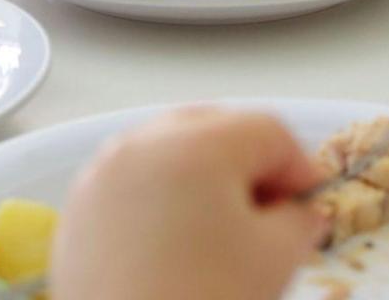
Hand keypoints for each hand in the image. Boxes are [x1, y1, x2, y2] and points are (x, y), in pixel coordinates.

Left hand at [52, 108, 326, 299]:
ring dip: (204, 178)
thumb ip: (300, 220)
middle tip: (271, 213)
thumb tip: (298, 212)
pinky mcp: (78, 207)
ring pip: (168, 150)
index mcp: (194, 143)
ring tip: (222, 232)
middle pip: (213, 128)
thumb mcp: (275, 259)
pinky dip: (162, 197)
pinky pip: (133, 180)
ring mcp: (102, 172)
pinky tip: (177, 244)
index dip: (299, 166)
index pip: (267, 129)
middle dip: (249, 165)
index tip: (309, 204)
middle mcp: (141, 143)